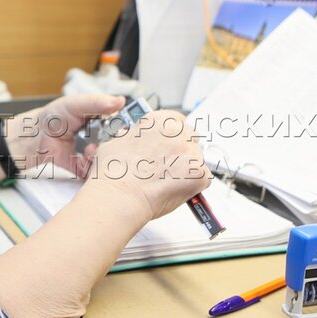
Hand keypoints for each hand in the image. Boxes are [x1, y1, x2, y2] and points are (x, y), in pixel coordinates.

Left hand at [5, 94, 123, 176]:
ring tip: (92, 148)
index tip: (129, 128)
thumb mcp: (76, 104)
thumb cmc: (55, 116)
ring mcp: (95, 155)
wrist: (35, 135)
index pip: (125, 126)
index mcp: (105, 122)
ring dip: (105, 156)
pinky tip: (86, 156)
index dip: (130, 129)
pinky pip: (95, 173)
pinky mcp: (85, 168)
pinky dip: (93, 167)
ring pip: (110, 161)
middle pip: (121, 146)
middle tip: (112, 140)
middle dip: (119, 146)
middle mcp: (103, 139)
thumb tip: (120, 101)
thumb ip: (97, 103)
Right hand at [84, 109, 210, 223]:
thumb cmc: (113, 175)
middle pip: (191, 137)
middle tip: (170, 165)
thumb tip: (132, 141)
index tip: (169, 143)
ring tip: (169, 181)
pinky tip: (176, 190)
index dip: (173, 134)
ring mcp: (190, 152)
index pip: (177, 120)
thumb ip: (132, 138)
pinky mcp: (199, 173)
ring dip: (188, 168)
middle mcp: (176, 132)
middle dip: (183, 150)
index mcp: (158, 121)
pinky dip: (194, 186)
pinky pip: (203, 178)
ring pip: (198, 158)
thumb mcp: (116, 143)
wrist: (118, 197)